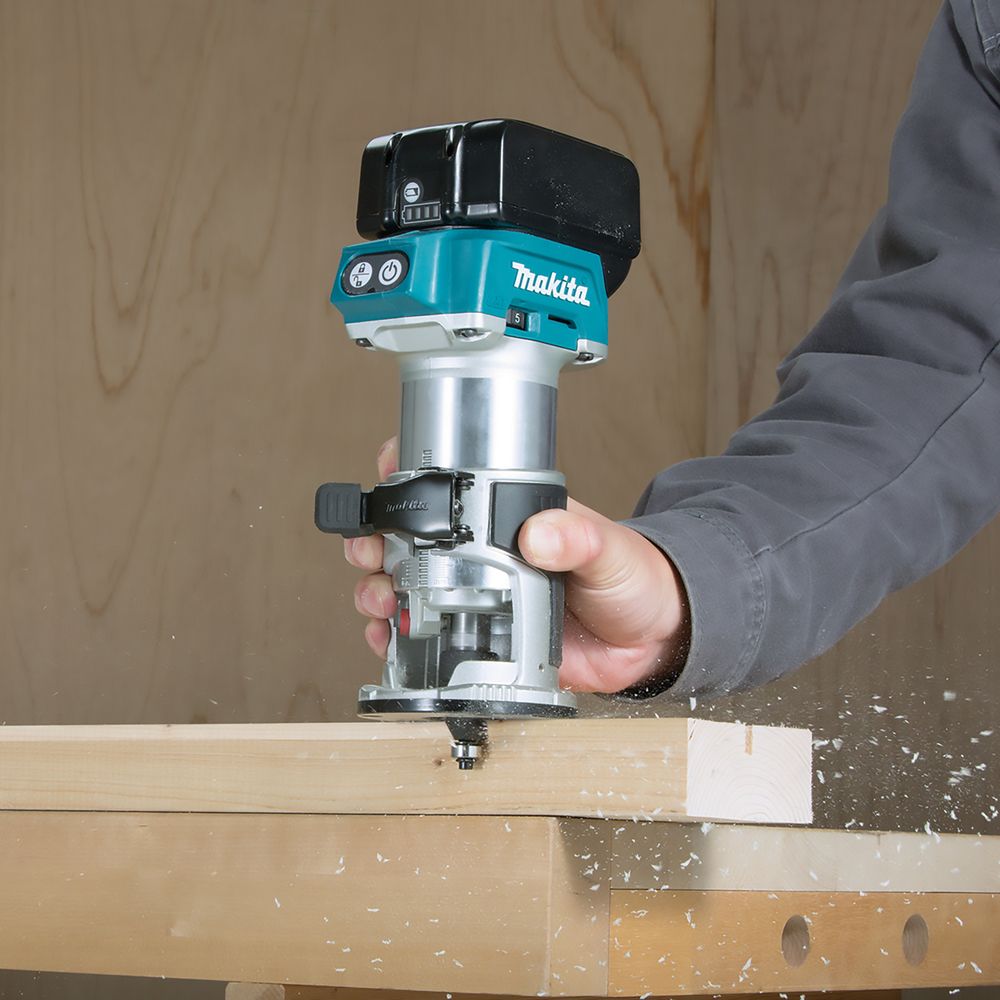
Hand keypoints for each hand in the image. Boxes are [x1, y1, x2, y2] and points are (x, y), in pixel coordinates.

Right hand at [344, 437, 689, 693]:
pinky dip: (400, 640)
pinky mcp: (482, 641)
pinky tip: (388, 639)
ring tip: (377, 597)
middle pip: (411, 539)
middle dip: (376, 540)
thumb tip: (540, 533)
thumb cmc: (634, 579)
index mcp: (510, 520)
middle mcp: (486, 554)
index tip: (387, 472)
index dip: (409, 474)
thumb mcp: (609, 550)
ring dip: (380, 590)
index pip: (451, 484)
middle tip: (368, 549)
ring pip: (409, 586)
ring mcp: (479, 597)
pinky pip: (430, 638)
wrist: (652, 639)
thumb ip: (578, 538)